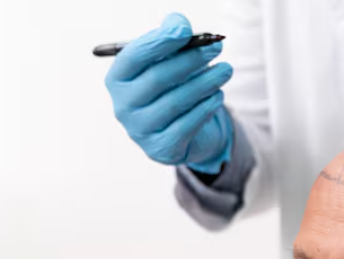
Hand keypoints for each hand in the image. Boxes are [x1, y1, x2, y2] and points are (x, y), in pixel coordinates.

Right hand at [105, 13, 233, 172]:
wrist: (176, 132)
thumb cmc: (169, 90)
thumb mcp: (167, 64)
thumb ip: (171, 43)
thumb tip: (180, 25)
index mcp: (118, 79)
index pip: (135, 56)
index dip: (160, 41)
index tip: (185, 30)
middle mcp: (123, 106)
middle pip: (158, 78)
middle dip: (190, 60)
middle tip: (216, 47)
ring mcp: (140, 130)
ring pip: (176, 102)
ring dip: (205, 83)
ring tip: (226, 70)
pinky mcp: (161, 148)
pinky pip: (187, 126)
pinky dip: (205, 108)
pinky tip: (218, 95)